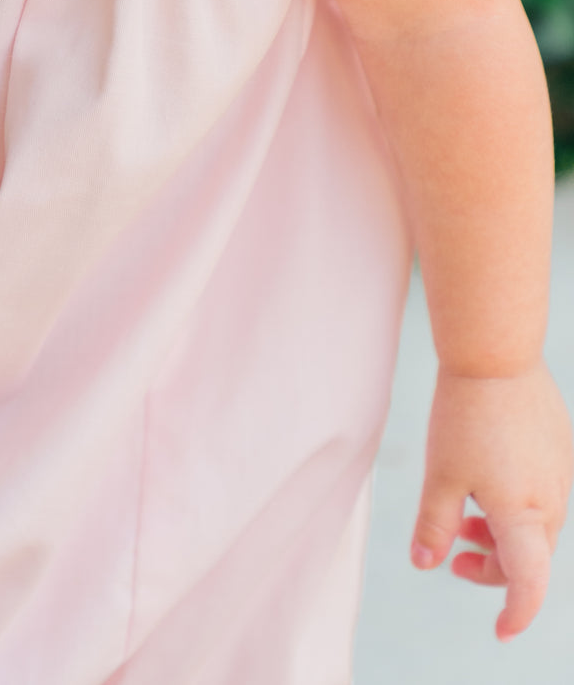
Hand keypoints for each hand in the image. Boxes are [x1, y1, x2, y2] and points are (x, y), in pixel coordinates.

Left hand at [411, 361, 572, 639]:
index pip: (529, 585)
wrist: (496, 355)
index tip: (500, 631)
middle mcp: (551, 501)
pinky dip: (516, 505)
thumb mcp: (441, 475)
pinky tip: (486, 481)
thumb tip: (426, 563)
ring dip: (504, 535)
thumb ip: (435, 525)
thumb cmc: (464, 416)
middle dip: (494, 568)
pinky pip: (543, 493)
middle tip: (456, 558)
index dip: (516, 614)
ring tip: (466, 519)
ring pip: (536, 526)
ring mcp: (561, 474)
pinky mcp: (560, 449)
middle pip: (530, 558)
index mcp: (522, 515)